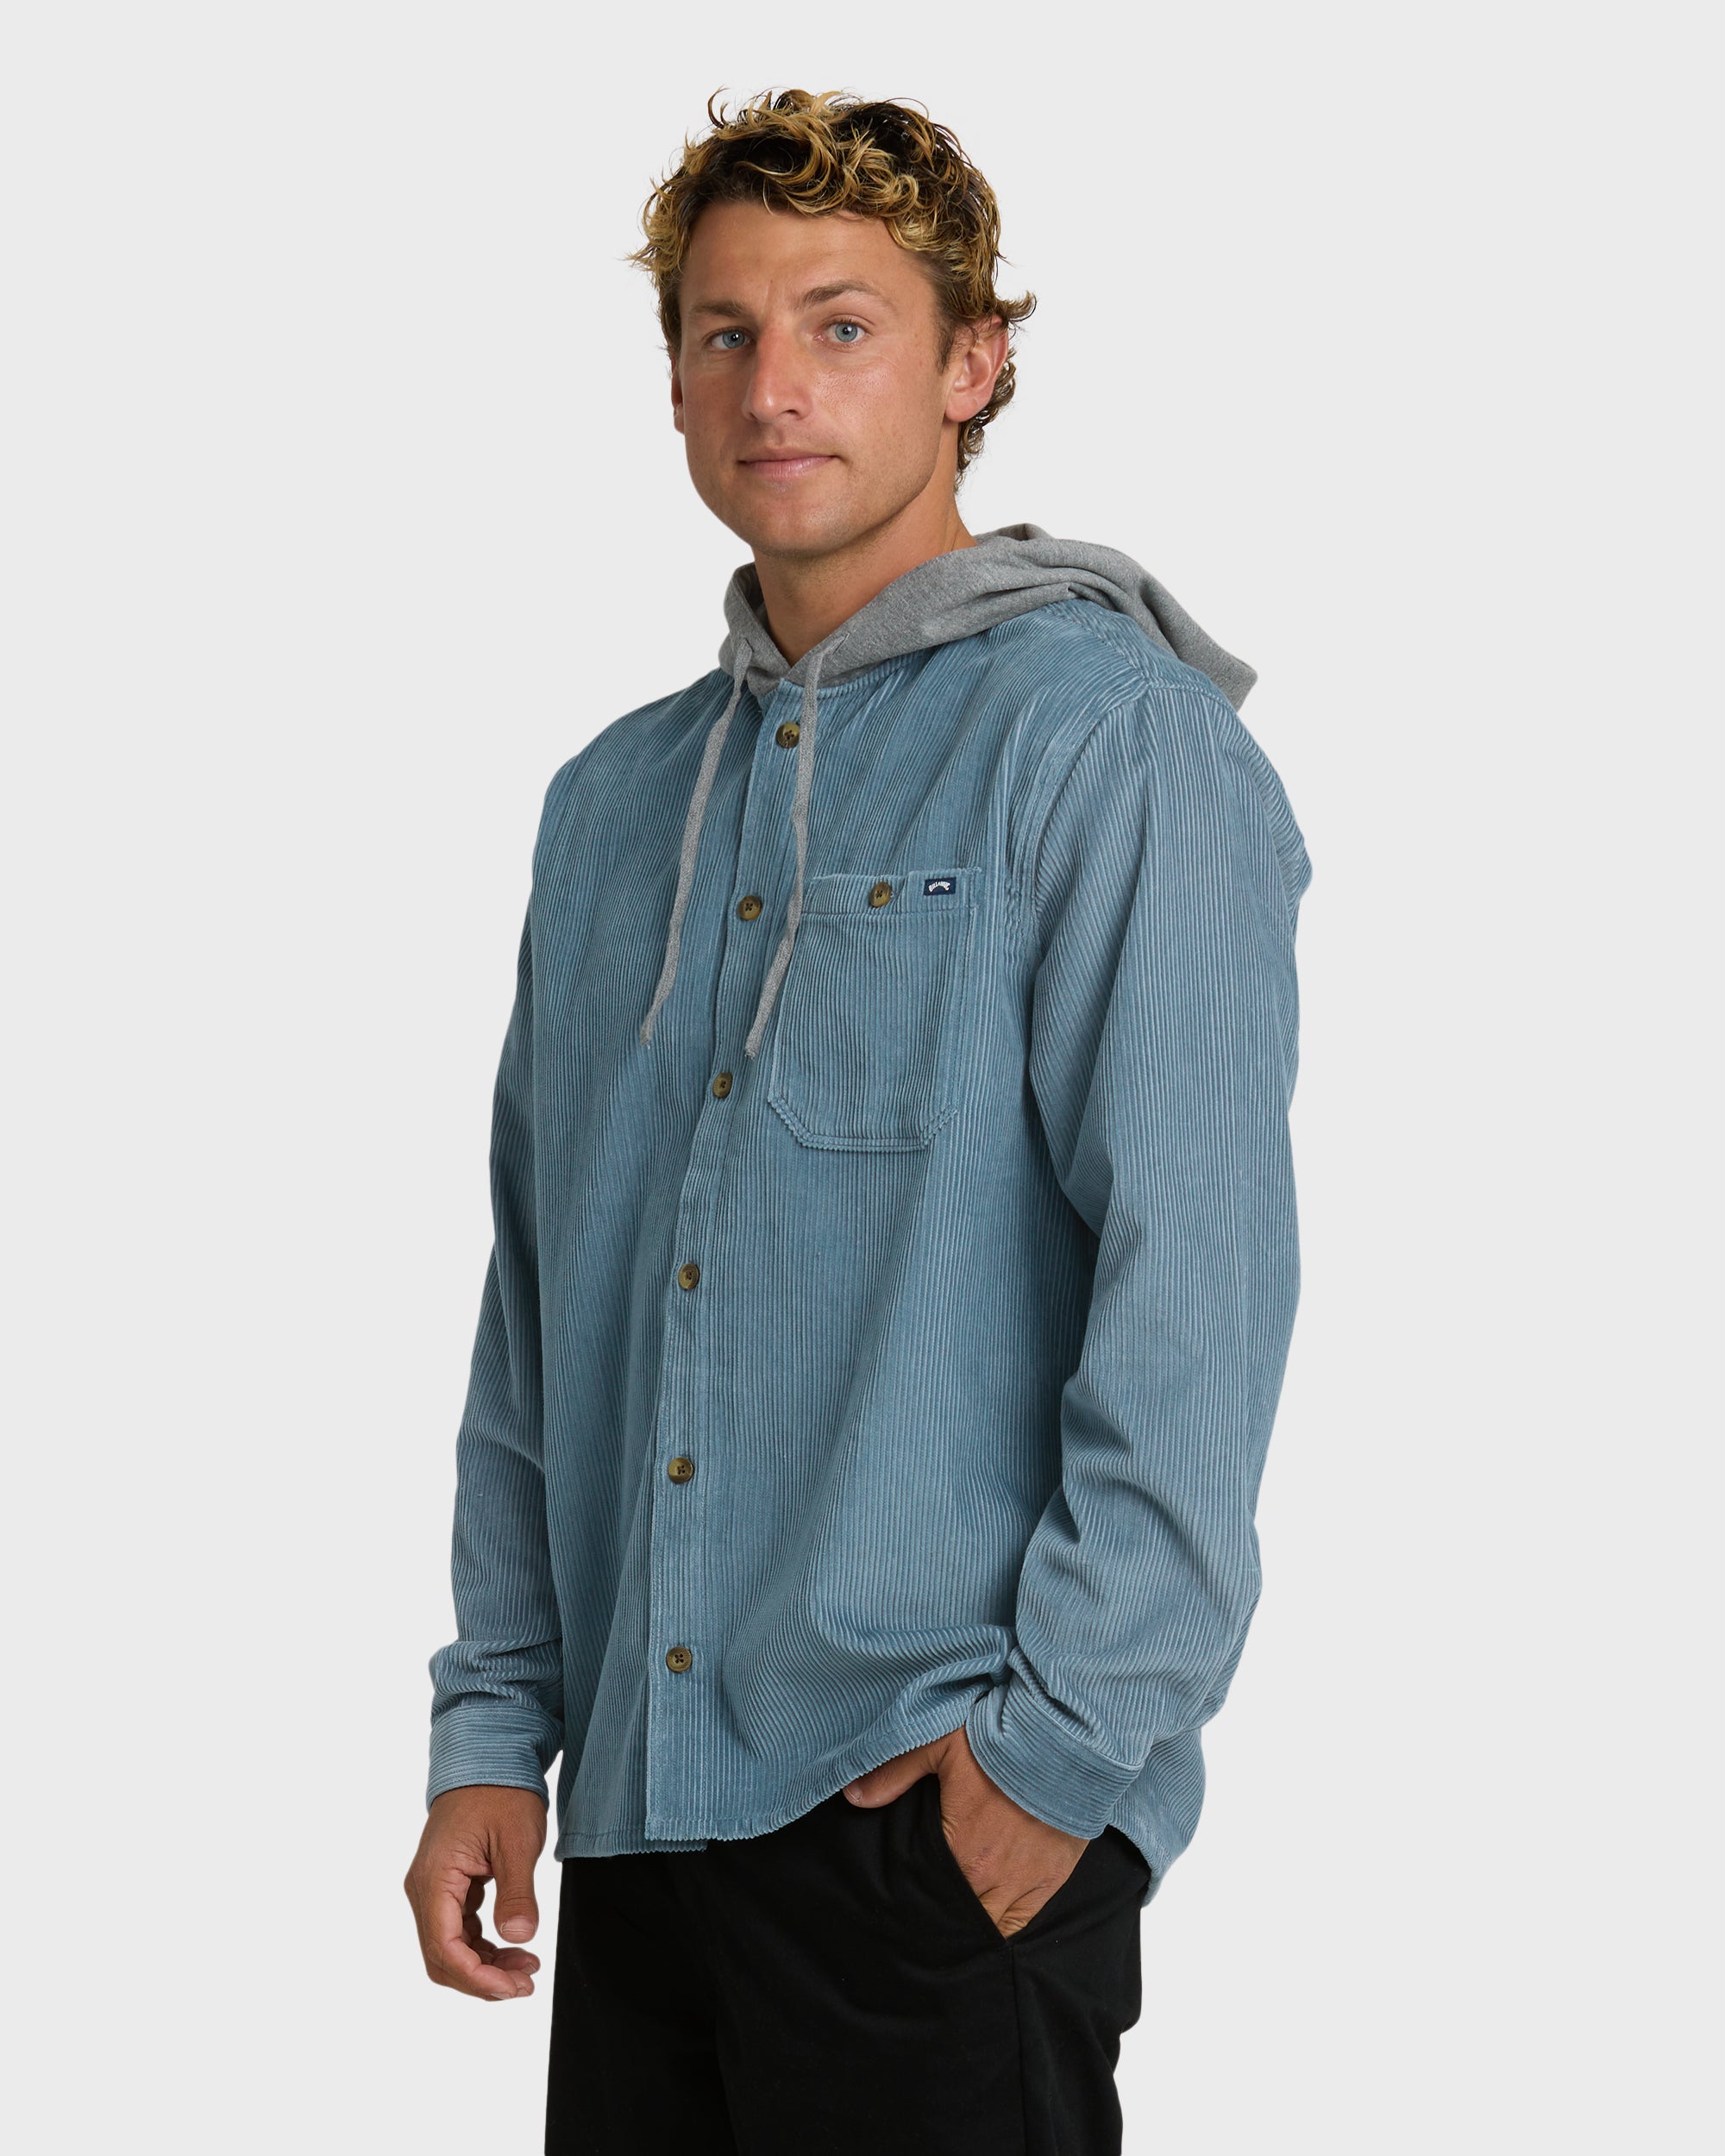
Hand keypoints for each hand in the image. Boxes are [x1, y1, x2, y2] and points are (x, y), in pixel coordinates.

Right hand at [404, 1785, 547, 1999]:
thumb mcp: (517, 1840)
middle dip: (481, 1980)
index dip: (478, 1978)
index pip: (444, 1949)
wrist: (488, 1757)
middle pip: (441, 1958)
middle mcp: (424, 1888)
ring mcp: (433, 1888)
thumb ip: (517, 1893)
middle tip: (525, 1983)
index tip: (515, 1987)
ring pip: (448, 1948)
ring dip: (483, 1966)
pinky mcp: (446, 1886)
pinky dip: (482, 1946)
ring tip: (526, 1968)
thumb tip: (519, 1938)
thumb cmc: (501, 1791)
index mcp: (435, 1879)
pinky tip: (513, 1946)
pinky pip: (457, 1930)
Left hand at [843, 1723, 1088, 1936]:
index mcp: (961, 1854)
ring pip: (989, 1926)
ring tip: (953, 1916)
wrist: (1067, 1740)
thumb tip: (853, 1797)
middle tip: (923, 1910)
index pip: (927, 1896)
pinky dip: (1004, 1923)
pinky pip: (1022, 1920)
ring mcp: (1026, 1884)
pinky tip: (988, 1919)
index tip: (902, 1899)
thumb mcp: (939, 1743)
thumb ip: (894, 1773)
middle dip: (940, 1916)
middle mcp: (992, 1880)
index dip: (914, 1900)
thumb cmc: (1002, 1739)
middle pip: (957, 1918)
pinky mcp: (1052, 1879)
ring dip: (971, 1923)